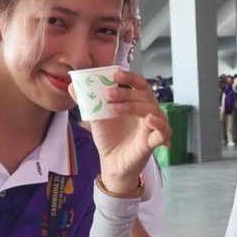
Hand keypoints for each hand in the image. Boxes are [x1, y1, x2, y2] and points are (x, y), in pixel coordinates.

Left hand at [80, 70, 170, 193]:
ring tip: (113, 108)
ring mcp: (152, 126)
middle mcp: (147, 111)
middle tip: (108, 94)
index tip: (115, 75)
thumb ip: (87, 101)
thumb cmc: (109, 138)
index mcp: (136, 102)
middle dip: (126, 92)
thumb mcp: (95, 117)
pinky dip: (159, 124)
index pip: (139, 84)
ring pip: (152, 109)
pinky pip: (164, 131)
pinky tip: (149, 119)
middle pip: (145, 94)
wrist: (110, 162)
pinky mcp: (153, 141)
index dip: (130, 77)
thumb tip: (72, 85)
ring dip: (133, 106)